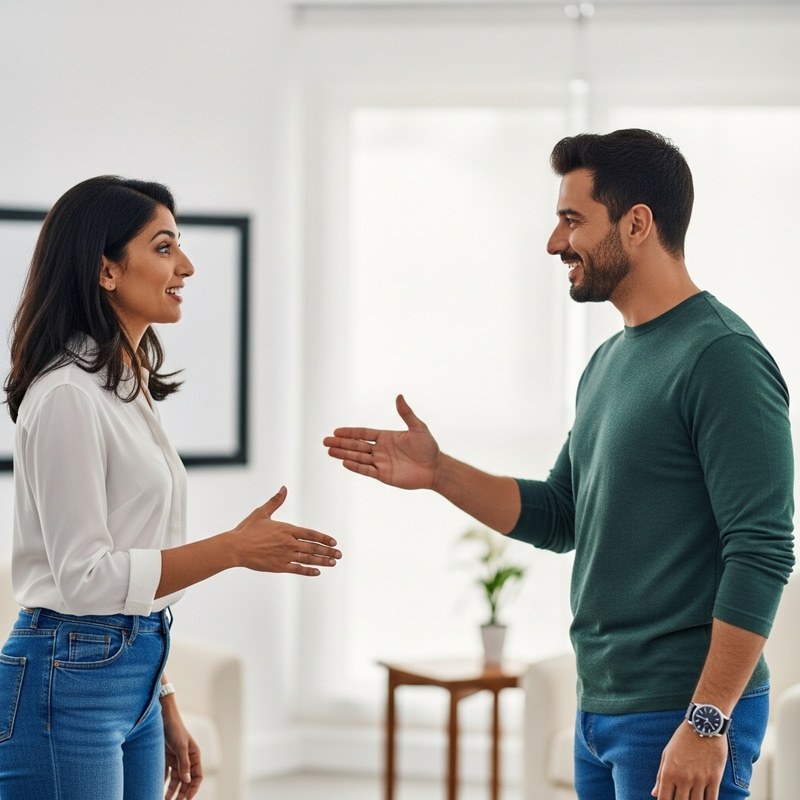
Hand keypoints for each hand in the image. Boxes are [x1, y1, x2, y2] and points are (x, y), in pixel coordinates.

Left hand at [163, 700, 202, 799]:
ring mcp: (175, 760)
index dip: (193, 789)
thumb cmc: (174, 728)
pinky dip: (163, 784)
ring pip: (175, 781)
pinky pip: (165, 776)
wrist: (160, 717)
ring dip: (171, 792)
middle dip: (182, 794)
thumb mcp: (180, 746)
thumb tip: (187, 780)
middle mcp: (186, 759)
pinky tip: (157, 791)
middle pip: (186, 781)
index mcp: (194, 755)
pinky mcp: (165, 760)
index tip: (186, 799)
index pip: (197, 776)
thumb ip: (184, 763)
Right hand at [230, 486, 341, 576]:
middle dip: (328, 551)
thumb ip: (276, 501)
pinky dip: (308, 571)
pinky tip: (317, 572)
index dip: (324, 538)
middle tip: (339, 554)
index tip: (334, 542)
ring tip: (333, 563)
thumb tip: (284, 488)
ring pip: (308, 559)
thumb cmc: (247, 529)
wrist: (235, 548)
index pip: (311, 534)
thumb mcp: (262, 512)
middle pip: (313, 547)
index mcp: (287, 529)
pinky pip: (297, 570)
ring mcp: (284, 556)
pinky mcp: (278, 567)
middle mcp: (289, 543)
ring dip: (322, 561)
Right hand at [323, 394, 439, 489]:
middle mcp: (380, 449)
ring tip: (329, 451)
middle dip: (341, 443)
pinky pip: (367, 470)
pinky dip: (356, 467)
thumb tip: (399, 396)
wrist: (435, 468)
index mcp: (385, 437)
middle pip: (356, 445)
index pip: (363, 433)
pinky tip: (345, 462)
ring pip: (358, 457)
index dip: (350, 432)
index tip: (336, 431)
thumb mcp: (418, 427)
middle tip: (325, 441)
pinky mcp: (383, 475)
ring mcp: (381, 462)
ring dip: (344, 454)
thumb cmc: (428, 447)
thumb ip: (406, 413)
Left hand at [652, 720, 727, 799]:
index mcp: (669, 772)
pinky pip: (712, 799)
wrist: (703, 725)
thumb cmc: (682, 739)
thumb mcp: (667, 754)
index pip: (664, 798)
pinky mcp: (714, 778)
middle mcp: (683, 778)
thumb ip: (660, 776)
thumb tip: (654, 794)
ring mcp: (700, 780)